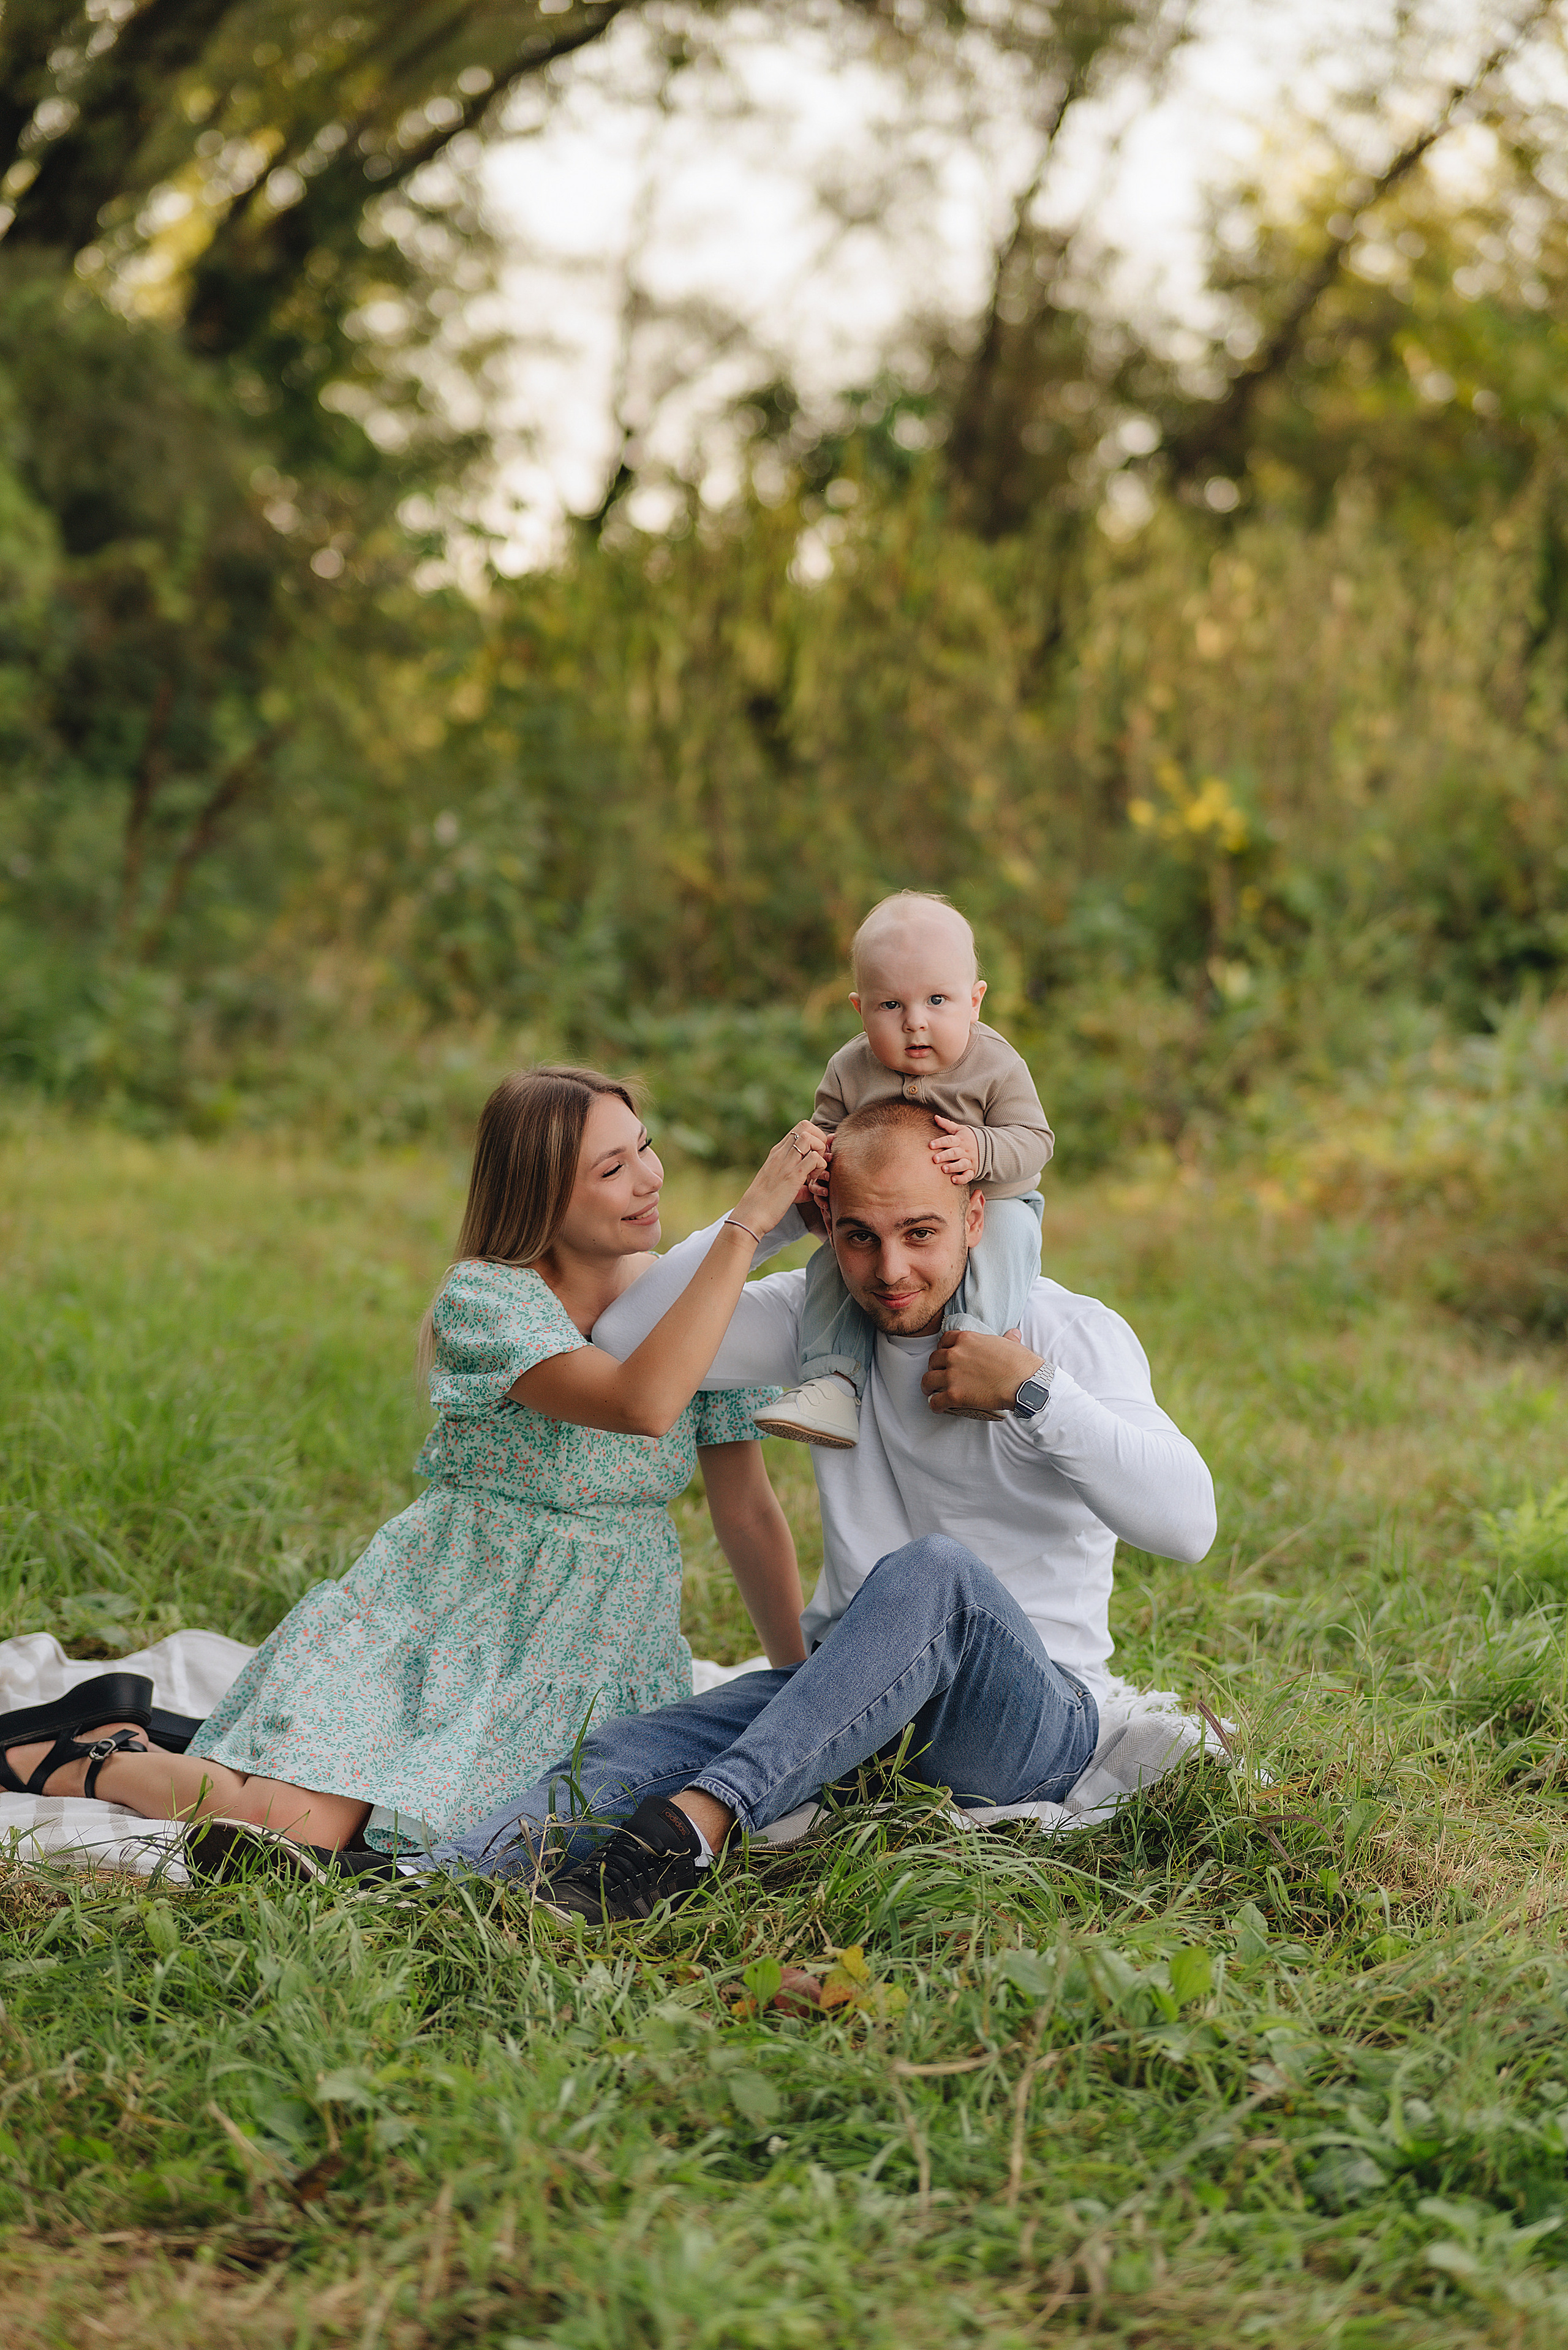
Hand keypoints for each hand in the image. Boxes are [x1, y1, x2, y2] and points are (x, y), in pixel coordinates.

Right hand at [733, 1121, 829, 1236]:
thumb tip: (812, 1189)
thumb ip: (797, 1183)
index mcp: (777, 1153)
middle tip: (820, 1159)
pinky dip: (820, 1167)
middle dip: (820, 1138)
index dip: (815, 1137)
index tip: (817, 1156)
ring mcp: (786, 1163)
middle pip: (806, 1125)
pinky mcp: (792, 1176)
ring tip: (817, 1169)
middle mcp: (781, 1153)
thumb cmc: (764, 1204)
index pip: (799, 1128)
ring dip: (820, 1151)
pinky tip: (813, 1181)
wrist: (750, 1215)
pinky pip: (814, 1158)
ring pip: (809, 1137)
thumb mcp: (779, 1186)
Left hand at [920, 1330, 1044, 1419]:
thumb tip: (1013, 1333)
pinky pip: (935, 1402)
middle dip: (935, 1368)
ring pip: (928, 1380)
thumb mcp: (1011, 1343)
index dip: (943, 1350)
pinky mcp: (954, 1395)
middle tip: (940, 1375)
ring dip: (929, 1387)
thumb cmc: (1020, 1363)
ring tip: (932, 1392)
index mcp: (966, 1339)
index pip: (943, 1341)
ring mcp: (952, 1375)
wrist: (1025, 1383)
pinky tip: (939, 1408)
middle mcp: (955, 1354)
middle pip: (933, 1360)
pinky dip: (935, 1406)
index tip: (945, 1358)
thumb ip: (1007, 1338)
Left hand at [931, 1116, 980, 1185]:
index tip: (930, 1145)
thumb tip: (935, 1117)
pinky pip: (968, 1176)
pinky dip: (962, 1179)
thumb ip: (947, 1124)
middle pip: (954, 1153)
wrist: (987, 1147)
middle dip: (945, 1156)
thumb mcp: (960, 1129)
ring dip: (953, 1167)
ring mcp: (969, 1161)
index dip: (940, 1142)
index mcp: (960, 1140)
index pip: (949, 1140)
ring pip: (962, 1164)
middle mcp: (964, 1151)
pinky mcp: (972, 1170)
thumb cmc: (968, 1138)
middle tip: (935, 1159)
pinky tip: (954, 1180)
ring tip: (944, 1169)